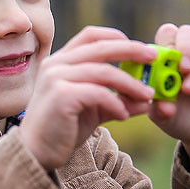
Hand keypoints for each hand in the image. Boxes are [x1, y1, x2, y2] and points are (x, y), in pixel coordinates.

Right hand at [19, 26, 156, 170]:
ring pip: (104, 71)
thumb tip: (147, 99)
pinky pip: (98, 93)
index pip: (90, 36)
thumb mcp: (93, 110)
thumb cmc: (62, 129)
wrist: (36, 152)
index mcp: (60, 61)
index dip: (117, 37)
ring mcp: (56, 78)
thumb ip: (116, 100)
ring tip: (147, 97)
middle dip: (132, 50)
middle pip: (101, 47)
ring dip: (130, 84)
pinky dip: (116, 103)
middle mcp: (56, 64)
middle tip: (153, 58)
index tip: (140, 48)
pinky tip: (124, 115)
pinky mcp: (61, 96)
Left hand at [147, 24, 189, 154]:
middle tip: (180, 68)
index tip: (158, 64)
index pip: (166, 35)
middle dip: (183, 47)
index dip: (162, 45)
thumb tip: (160, 103)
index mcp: (171, 56)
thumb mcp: (162, 114)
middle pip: (188, 32)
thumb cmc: (179, 117)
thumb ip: (157, 106)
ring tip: (189, 90)